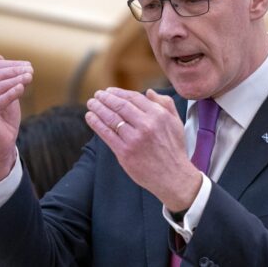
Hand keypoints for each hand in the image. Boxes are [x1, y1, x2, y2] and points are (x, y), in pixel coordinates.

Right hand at [0, 55, 32, 187]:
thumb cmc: (3, 119)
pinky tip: (21, 88)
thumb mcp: (6, 94)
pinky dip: (9, 94)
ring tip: (29, 78)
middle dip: (14, 72)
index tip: (29, 65)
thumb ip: (4, 78)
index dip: (11, 65)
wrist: (1, 145)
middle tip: (31, 71)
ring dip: (14, 81)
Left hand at [86, 87, 200, 211]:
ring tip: (91, 103)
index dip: (119, 93)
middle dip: (106, 98)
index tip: (109, 91)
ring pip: (111, 118)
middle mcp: (146, 124)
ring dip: (98, 108)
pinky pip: (107, 134)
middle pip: (120, 106)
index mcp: (158, 115)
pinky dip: (96, 123)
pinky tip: (90, 117)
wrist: (173, 176)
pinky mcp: (125, 152)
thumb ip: (165, 103)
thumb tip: (150, 92)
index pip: (134, 98)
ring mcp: (134, 138)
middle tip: (97, 94)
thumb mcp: (176, 122)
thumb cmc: (174, 149)